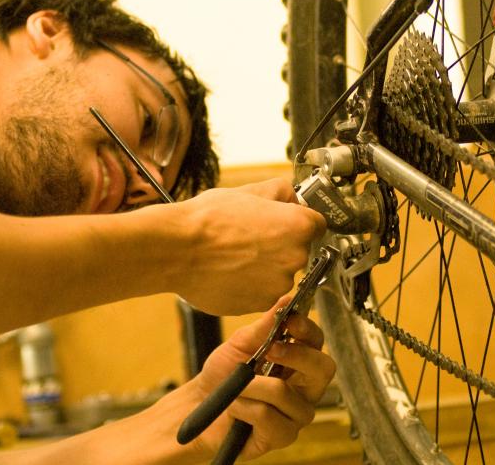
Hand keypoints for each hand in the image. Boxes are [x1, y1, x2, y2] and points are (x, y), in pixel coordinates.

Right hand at [176, 178, 325, 314]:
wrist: (178, 250)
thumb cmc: (208, 220)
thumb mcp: (249, 191)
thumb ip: (280, 192)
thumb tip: (292, 196)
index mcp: (299, 225)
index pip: (316, 224)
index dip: (297, 222)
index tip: (284, 224)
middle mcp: (296, 257)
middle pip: (298, 250)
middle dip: (279, 245)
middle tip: (250, 238)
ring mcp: (280, 284)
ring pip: (280, 274)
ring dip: (265, 268)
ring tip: (236, 256)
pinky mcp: (262, 304)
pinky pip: (263, 293)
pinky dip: (252, 286)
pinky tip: (231, 272)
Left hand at [182, 295, 335, 459]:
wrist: (199, 405)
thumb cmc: (222, 374)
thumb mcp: (241, 344)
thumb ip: (266, 325)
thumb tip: (287, 298)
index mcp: (298, 361)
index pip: (318, 342)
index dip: (307, 330)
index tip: (290, 320)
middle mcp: (304, 387)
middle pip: (324, 369)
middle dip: (295, 356)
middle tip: (268, 351)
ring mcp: (295, 414)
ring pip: (286, 394)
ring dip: (252, 387)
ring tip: (236, 388)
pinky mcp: (282, 436)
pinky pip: (269, 417)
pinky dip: (245, 408)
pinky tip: (236, 408)